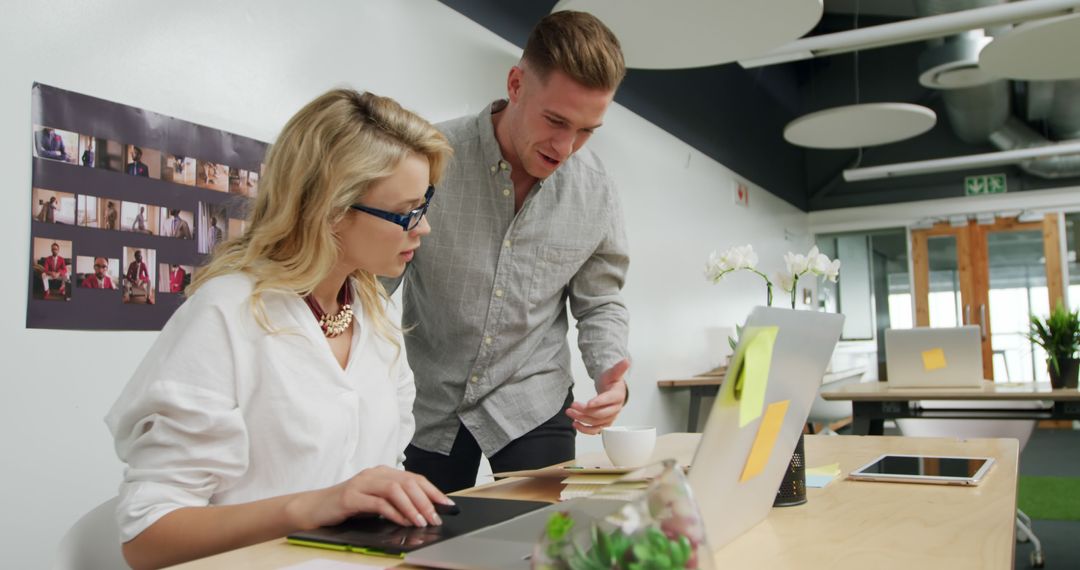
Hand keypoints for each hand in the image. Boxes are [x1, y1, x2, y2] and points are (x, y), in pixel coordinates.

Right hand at [290, 466, 452, 529]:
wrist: (314, 508)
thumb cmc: (347, 506)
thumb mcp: (375, 503)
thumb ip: (395, 503)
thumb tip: (423, 514)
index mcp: (382, 473)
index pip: (414, 478)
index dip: (433, 491)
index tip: (447, 504)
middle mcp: (374, 473)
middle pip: (407, 482)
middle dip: (426, 501)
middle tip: (436, 517)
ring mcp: (362, 483)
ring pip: (395, 489)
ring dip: (412, 506)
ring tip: (422, 521)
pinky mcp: (351, 496)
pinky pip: (378, 502)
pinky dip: (393, 512)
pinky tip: (402, 521)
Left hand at [565, 358, 629, 434]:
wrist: (612, 390)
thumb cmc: (612, 382)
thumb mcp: (613, 373)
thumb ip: (618, 368)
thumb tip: (626, 361)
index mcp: (617, 396)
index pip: (608, 400)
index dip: (599, 402)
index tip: (588, 403)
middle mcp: (615, 409)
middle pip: (600, 414)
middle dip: (585, 411)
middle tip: (572, 405)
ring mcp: (610, 417)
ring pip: (596, 423)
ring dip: (582, 419)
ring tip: (570, 412)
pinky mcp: (604, 423)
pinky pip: (595, 430)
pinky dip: (585, 429)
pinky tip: (575, 424)